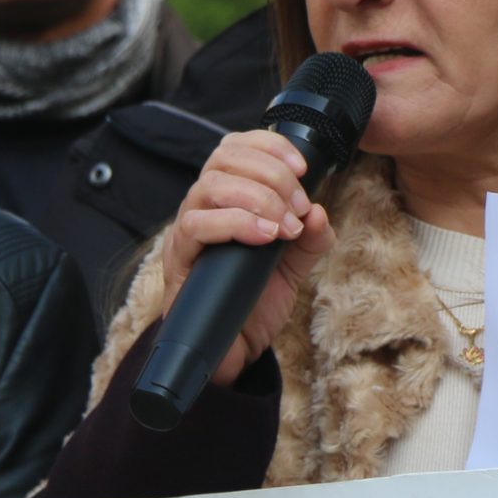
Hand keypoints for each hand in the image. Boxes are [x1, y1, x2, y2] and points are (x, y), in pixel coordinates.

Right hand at [163, 129, 336, 382]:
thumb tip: (319, 212)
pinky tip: (265, 236)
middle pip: (223, 158)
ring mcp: (186, 233)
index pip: (235, 147)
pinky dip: (236, 223)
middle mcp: (201, 207)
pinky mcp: (179, 260)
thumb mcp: (293, 265)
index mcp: (226, 199)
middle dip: (271, 175)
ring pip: (209, 186)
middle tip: (298, 207)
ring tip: (285, 226)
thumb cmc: (254, 300)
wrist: (233, 351)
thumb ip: (311, 237)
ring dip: (257, 198)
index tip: (302, 167)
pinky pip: (195, 225)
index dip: (269, 146)